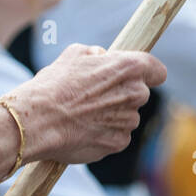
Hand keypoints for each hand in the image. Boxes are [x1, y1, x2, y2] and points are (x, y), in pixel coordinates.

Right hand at [18, 44, 166, 164]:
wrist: (37, 121)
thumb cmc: (53, 85)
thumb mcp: (74, 55)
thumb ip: (96, 54)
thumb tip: (102, 56)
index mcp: (129, 67)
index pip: (157, 70)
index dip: (148, 73)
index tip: (138, 77)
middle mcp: (135, 94)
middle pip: (139, 93)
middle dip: (122, 94)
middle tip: (94, 95)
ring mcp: (129, 121)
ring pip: (127, 116)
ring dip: (112, 115)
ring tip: (83, 114)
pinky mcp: (119, 142)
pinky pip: (117, 135)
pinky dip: (104, 133)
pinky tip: (83, 129)